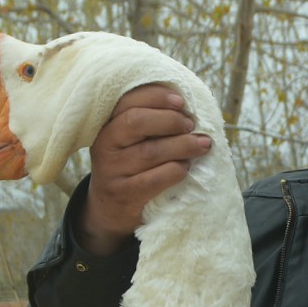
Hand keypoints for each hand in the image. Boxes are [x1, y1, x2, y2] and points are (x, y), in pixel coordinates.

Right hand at [77, 84, 211, 253]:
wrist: (111, 209)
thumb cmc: (131, 167)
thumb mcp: (131, 142)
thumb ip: (150, 123)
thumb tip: (186, 106)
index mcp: (107, 125)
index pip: (127, 102)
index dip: (156, 96)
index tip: (181, 101)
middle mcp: (105, 146)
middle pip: (136, 122)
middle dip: (170, 120)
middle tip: (191, 125)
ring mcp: (112, 171)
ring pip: (150, 151)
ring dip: (182, 145)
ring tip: (202, 144)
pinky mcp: (124, 194)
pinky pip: (155, 179)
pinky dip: (176, 171)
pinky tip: (186, 168)